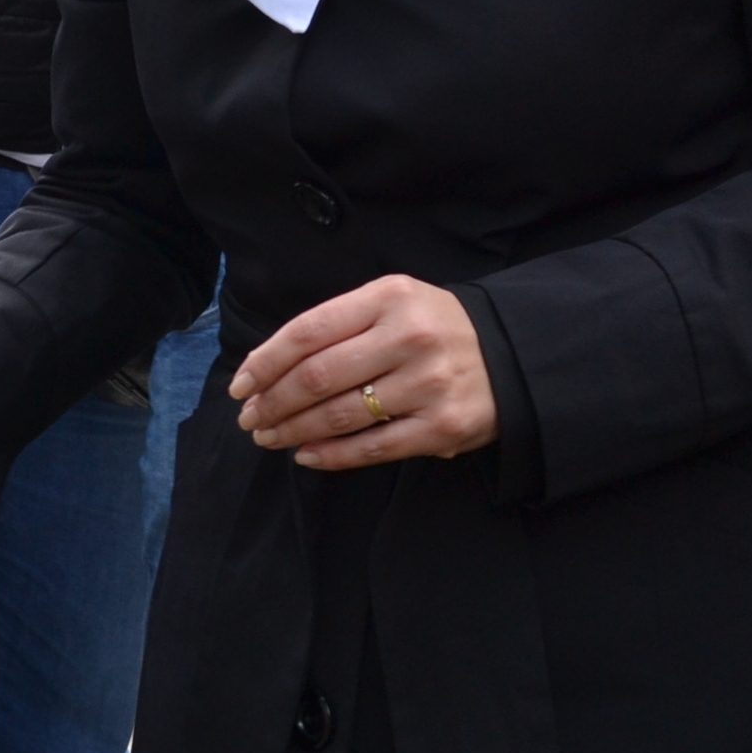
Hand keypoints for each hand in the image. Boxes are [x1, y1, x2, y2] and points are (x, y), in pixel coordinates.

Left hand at [230, 275, 495, 470]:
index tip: (240, 384)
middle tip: (250, 417)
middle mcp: (408, 337)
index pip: (308, 331)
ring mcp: (428, 384)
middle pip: (317, 376)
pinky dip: (331, 455)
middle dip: (272, 401)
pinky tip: (306, 454)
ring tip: (270, 437)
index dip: (265, 361)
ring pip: (340, 414)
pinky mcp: (443, 427)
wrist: (511, 353)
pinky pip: (373, 447)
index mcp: (389, 298)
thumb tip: (269, 366)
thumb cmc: (434, 327)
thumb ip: (339, 325)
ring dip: (293, 430)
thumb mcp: (392, 303)